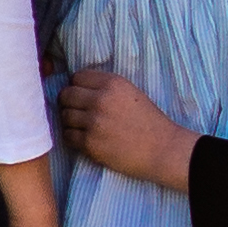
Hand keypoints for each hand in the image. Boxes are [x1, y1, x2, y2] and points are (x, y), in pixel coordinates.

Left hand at [60, 64, 198, 189]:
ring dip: (71, 121)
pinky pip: (67, 136)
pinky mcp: (90, 143)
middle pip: (66, 95)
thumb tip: (76, 87)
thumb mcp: (131, 92)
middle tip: (79, 112)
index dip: (78, 86)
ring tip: (84, 126)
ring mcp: (94, 122)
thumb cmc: (149, 121)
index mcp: (113, 83)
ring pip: (64, 116)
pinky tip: (87, 139)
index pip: (76, 77)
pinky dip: (74, 138)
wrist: (163, 149)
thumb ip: (106, 87)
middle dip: (69, 103)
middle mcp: (100, 100)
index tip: (84, 96)